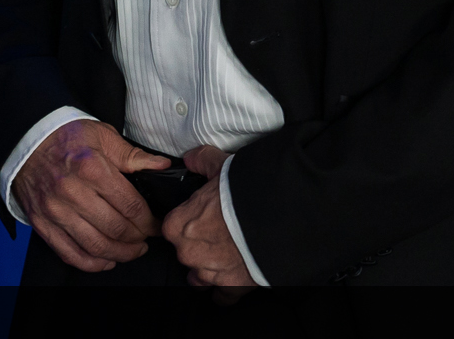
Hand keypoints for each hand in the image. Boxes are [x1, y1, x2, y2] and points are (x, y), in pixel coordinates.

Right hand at [12, 119, 170, 272]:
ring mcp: (55, 211)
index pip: (130, 205)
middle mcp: (72, 192)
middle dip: (138, 238)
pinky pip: (68, 253)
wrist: (26, 142)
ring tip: (133, 250)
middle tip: (147, 237)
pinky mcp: (42, 224)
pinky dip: (91, 263)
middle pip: (115, 228)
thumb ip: (133, 155)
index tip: (156, 225)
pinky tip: (106, 261)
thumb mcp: (103, 136)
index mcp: (91, 168)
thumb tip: (162, 165)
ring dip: (119, 253)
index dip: (149, 221)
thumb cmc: (66, 136)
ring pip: (94, 245)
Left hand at [165, 145, 254, 287]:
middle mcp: (189, 253)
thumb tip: (192, 157)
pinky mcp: (233, 286)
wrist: (280, 214)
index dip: (189, 220)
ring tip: (228, 253)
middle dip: (201, 244)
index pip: (172, 227)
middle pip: (186, 252)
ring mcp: (211, 272)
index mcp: (179, 225)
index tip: (201, 217)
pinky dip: (228, 289)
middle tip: (220, 231)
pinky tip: (235, 277)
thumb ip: (202, 160)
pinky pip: (223, 296)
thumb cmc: (247, 192)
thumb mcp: (221, 166)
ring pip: (201, 276)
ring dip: (211, 266)